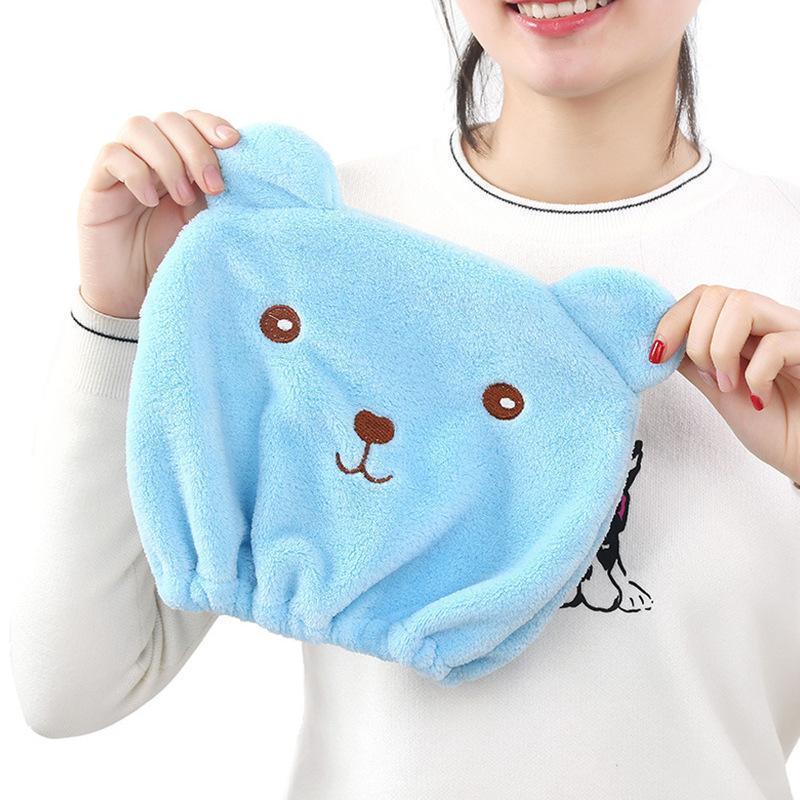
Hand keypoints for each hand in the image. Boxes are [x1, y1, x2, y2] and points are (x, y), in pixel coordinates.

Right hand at [77, 110, 240, 317]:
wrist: (134, 297)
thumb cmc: (175, 260)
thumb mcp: (207, 224)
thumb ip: (218, 193)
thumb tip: (246, 169)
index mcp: (180, 161)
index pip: (193, 121)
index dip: (212, 124)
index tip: (234, 144)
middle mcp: (150, 157)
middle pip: (170, 120)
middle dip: (197, 148)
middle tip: (214, 187)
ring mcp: (122, 168)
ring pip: (138, 128)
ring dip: (168, 159)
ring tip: (182, 198)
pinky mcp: (98, 186)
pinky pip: (112, 155)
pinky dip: (136, 172)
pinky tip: (149, 201)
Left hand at [648, 284, 799, 484]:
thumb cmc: (776, 428)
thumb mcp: (720, 391)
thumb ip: (695, 364)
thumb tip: (660, 344)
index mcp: (747, 329)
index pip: (704, 296)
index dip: (672, 319)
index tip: (657, 355)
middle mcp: (771, 322)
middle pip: (715, 293)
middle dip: (695, 339)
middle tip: (709, 378)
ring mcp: (794, 332)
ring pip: (741, 304)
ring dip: (720, 350)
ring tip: (731, 386)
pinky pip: (775, 344)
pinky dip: (755, 375)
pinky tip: (760, 399)